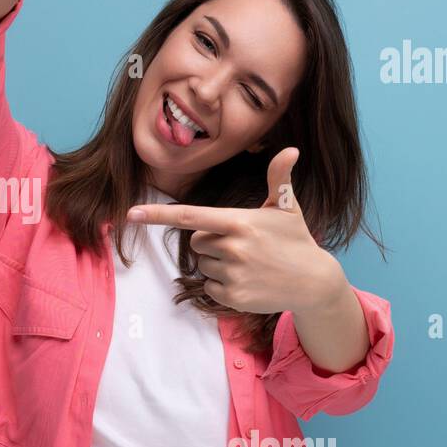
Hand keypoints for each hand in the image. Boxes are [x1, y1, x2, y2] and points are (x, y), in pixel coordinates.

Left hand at [126, 148, 343, 314]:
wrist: (314, 283)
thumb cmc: (296, 239)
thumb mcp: (286, 208)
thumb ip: (279, 178)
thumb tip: (291, 149)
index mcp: (239, 222)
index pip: (190, 216)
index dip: (158, 214)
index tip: (131, 213)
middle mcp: (233, 248)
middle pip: (196, 241)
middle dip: (211, 240)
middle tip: (242, 244)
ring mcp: (232, 275)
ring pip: (202, 264)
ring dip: (218, 262)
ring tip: (249, 262)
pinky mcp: (233, 297)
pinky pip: (209, 286)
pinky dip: (222, 284)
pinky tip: (247, 280)